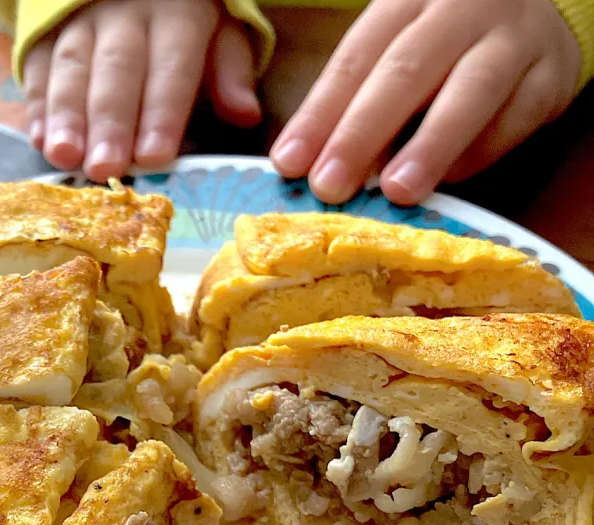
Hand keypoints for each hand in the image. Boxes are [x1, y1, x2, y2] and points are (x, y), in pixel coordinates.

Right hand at [23, 0, 261, 181]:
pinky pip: (38, 67)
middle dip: (110, 122)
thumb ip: (229, 70)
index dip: (162, 113)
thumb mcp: (217, 29)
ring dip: (67, 116)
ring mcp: (80, 20)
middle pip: (117, 69)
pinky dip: (38, 106)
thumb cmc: (180, 17)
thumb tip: (246, 114)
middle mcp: (125, 13)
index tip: (155, 157)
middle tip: (105, 168)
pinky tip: (40, 140)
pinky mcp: (45, 32)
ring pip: (72, 66)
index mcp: (176, 14)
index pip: (171, 67)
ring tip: (65, 156)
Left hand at [269, 0, 581, 204]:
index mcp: (406, 2)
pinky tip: (447, 181)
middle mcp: (461, 9)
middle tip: (330, 187)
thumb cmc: (442, 50)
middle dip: (362, 134)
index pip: (354, 59)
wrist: (530, 18)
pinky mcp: (550, 74)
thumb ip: (356, 107)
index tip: (289, 163)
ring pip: (471, 91)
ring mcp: (513, 37)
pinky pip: (514, 117)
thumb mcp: (392, 61)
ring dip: (430, 146)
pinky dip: (479, 153)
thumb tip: (319, 173)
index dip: (319, 115)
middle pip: (405, 71)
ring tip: (396, 191)